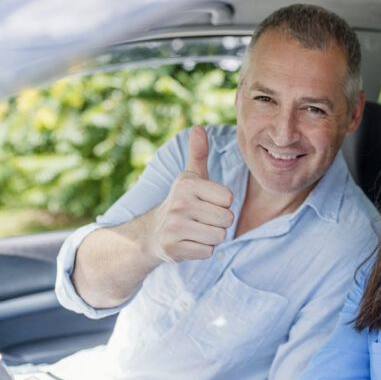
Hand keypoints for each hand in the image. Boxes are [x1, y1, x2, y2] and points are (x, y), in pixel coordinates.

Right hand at [147, 126, 234, 262]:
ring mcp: (175, 227)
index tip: (207, 202)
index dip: (222, 203)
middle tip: (201, 219)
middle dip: (219, 222)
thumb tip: (198, 128)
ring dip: (212, 236)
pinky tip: (189, 242)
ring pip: (219, 236)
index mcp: (187, 184)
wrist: (151, 233)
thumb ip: (198, 154)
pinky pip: (208, 252)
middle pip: (226, 219)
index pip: (229, 198)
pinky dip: (202, 249)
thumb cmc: (181, 202)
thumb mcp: (189, 177)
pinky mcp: (173, 248)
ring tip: (196, 230)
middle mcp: (179, 203)